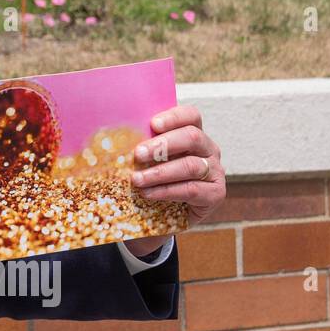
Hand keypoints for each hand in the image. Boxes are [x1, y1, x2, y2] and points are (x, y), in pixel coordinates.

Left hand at [129, 104, 226, 222]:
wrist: (170, 214)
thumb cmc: (158, 180)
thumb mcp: (151, 160)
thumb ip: (143, 147)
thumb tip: (113, 135)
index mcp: (194, 135)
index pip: (191, 116)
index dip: (174, 117)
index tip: (153, 124)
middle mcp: (208, 149)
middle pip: (192, 137)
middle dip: (163, 145)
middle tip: (138, 154)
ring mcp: (215, 171)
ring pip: (191, 165)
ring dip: (160, 172)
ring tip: (137, 179)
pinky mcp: (215, 194)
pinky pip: (191, 189)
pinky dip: (166, 191)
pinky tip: (148, 194)